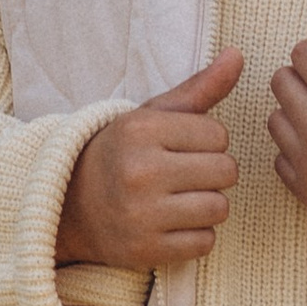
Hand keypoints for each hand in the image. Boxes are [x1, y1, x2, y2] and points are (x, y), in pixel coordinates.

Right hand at [58, 53, 243, 269]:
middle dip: (212, 173)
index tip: (180, 148)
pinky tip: (171, 225)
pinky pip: (205, 243)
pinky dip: (195, 236)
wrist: (68, 206)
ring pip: (220, 208)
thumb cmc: (121, 154)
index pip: (219, 135)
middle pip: (226, 171)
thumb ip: (199, 88)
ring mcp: (141, 214)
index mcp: (141, 130)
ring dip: (207, 206)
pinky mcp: (144, 251)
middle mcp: (139, 171)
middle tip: (182, 176)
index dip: (207, 142)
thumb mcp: (152, 116)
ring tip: (178, 200)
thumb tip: (238, 54)